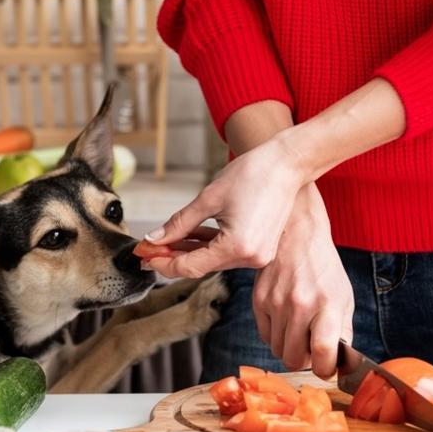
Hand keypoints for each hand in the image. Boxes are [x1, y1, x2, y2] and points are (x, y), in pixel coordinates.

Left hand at [144, 136, 307, 277]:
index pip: (190, 267)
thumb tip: (155, 239)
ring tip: (166, 240)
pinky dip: (208, 246)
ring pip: (213, 261)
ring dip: (190, 251)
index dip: (163, 263)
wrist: (287, 164)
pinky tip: (190, 237)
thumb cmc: (253, 174)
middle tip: (149, 248)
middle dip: (173, 256)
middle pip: (201, 266)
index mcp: (237, 247)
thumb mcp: (209, 198)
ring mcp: (258, 255)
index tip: (144, 255)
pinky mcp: (261, 248)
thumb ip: (179, 223)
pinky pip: (227, 253)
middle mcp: (250, 258)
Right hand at [254, 184, 353, 378]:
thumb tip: (337, 363)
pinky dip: (276, 335)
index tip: (327, 367)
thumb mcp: (343, 297)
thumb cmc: (324, 268)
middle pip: (294, 359)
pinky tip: (285, 319)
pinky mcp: (258, 300)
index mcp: (327, 304)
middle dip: (304, 361)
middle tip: (311, 348)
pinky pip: (265, 336)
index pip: (323, 352)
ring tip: (299, 330)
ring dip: (289, 347)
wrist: (297, 235)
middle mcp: (300, 304)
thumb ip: (342, 331)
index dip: (325, 369)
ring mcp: (276, 303)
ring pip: (278, 350)